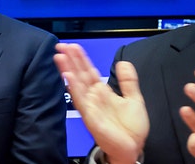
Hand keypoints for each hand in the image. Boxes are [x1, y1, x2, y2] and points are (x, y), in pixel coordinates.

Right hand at [54, 43, 147, 163]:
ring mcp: (90, 107)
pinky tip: (69, 76)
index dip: (81, 58)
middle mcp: (93, 98)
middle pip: (80, 74)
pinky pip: (80, 100)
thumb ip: (128, 81)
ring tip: (60, 56)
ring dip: (68, 70)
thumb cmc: (131, 129)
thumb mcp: (134, 98)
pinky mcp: (90, 116)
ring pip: (76, 85)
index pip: (88, 71)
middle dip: (71, 59)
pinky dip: (74, 87)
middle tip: (62, 45)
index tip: (73, 46)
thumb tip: (123, 63)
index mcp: (102, 92)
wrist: (133, 148)